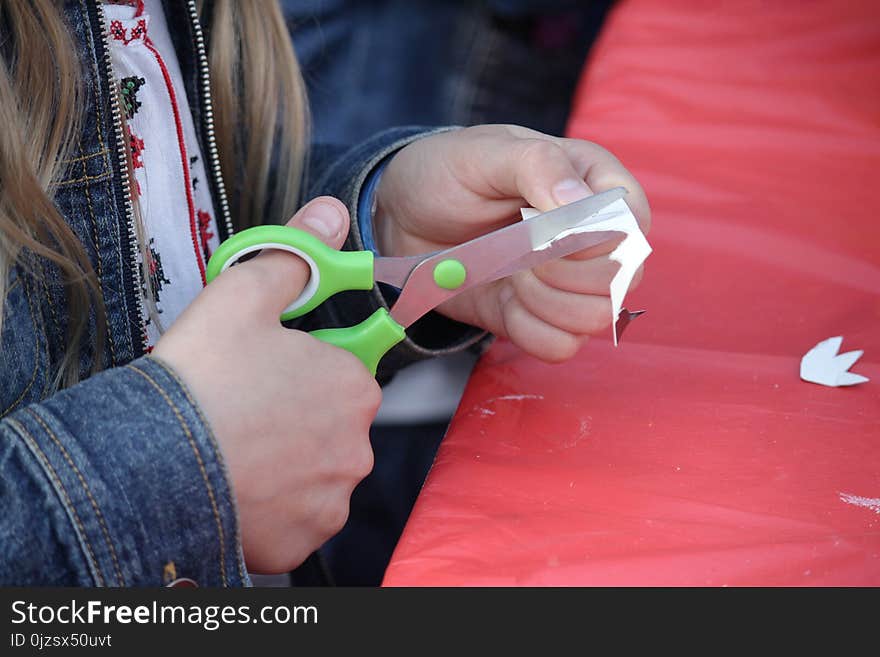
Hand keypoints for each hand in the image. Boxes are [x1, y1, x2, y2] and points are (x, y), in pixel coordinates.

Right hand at [152, 197, 380, 573]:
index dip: (302, 366)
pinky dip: (273, 506)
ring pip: (313, 472)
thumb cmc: (203, 380)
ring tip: (236, 449)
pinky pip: (295, 517)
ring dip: (286, 464)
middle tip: (244, 411)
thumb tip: (331, 216)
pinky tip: (238, 486)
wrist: (153, 466)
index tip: (266, 371)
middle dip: (296, 417)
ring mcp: (330, 499)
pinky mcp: (302, 541)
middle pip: (330, 424)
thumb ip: (296, 257)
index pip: (342, 370)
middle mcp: (355, 447)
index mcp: (352, 386)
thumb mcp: (243, 297)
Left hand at [376, 125, 650, 361]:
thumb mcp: (483, 153)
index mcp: (595, 183)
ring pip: (595, 319)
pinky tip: (505, 301)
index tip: (539, 226)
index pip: (632, 225)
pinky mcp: (544, 317)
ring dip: (544, 302)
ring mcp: (572, 282)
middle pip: (619, 280)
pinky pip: (561, 346)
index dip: (591, 238)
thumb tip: (578, 203)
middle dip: (559, 271)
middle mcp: (595, 236)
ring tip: (508, 272)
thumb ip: (535, 165)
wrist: (404, 217)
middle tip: (516, 249)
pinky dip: (528, 330)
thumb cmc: (448, 172)